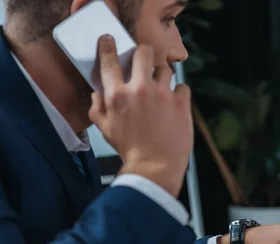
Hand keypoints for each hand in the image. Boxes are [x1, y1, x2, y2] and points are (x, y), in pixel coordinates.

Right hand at [89, 35, 192, 196]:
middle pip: (143, 53)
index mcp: (117, 95)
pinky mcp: (182, 103)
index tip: (109, 39)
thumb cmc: (129, 150)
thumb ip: (98, 108)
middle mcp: (140, 89)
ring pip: (165, 68)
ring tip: (160, 88)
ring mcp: (163, 94)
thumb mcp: (105, 130)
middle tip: (144, 58)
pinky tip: (174, 104)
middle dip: (143, 52)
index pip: (109, 61)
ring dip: (162, 75)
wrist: (155, 167)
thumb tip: (97, 94)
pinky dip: (178, 93)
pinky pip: (182, 86)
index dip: (108, 46)